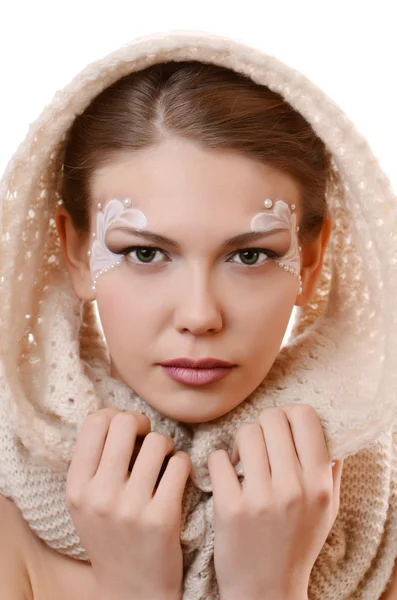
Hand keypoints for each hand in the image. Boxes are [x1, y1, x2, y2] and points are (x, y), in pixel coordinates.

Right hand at [66, 407, 190, 599]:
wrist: (133, 591)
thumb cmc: (112, 537)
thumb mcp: (86, 502)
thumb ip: (95, 462)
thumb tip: (119, 417)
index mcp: (76, 487)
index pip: (96, 422)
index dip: (118, 416)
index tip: (131, 431)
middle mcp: (98, 495)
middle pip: (126, 423)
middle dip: (144, 425)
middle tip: (151, 441)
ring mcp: (130, 508)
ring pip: (158, 442)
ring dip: (167, 447)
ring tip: (165, 464)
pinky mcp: (161, 518)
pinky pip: (180, 465)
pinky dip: (184, 465)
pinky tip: (178, 479)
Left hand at [207, 404, 342, 599]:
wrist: (267, 591)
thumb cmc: (297, 545)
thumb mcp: (327, 509)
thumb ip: (330, 468)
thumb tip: (326, 428)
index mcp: (318, 483)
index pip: (304, 417)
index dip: (289, 413)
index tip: (281, 426)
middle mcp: (293, 487)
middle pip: (272, 419)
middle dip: (263, 425)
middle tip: (259, 443)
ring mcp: (260, 497)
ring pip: (245, 433)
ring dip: (240, 442)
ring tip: (242, 460)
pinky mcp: (229, 507)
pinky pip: (218, 458)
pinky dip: (220, 462)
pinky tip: (226, 476)